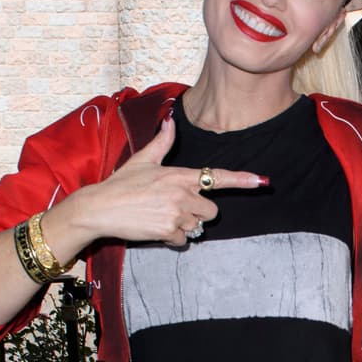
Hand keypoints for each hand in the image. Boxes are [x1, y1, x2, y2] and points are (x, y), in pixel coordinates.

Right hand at [55, 118, 264, 253]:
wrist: (99, 208)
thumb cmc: (121, 184)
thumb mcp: (142, 159)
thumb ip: (162, 142)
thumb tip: (171, 121)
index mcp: (179, 175)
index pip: (217, 177)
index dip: (242, 180)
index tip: (262, 181)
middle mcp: (182, 194)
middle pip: (211, 210)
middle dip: (198, 212)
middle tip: (175, 208)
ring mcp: (176, 213)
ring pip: (197, 226)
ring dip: (183, 226)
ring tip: (160, 217)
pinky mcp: (167, 231)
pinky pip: (182, 240)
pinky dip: (171, 238)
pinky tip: (155, 228)